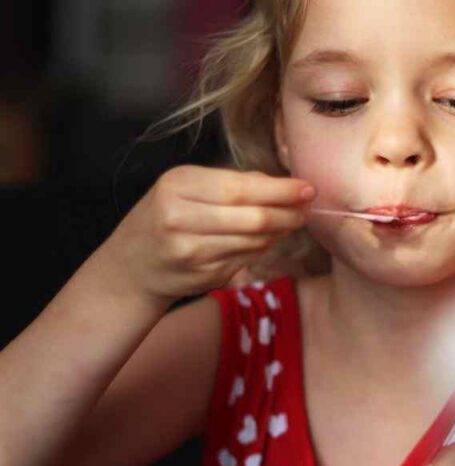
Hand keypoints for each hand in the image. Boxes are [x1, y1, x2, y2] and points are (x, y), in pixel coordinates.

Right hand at [97, 166, 313, 302]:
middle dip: (289, 214)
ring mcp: (191, 252)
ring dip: (279, 232)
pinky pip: (247, 259)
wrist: (130, 266)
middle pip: (254, 218)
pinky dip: (262, 249)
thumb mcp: (185, 188)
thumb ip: (230, 183)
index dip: (281, 190)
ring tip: (290, 222)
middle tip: (308, 209)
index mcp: (177, 186)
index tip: (308, 188)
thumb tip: (281, 184)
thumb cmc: (165, 216)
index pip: (241, 188)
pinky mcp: (203, 276)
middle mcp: (180, 219)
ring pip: (255, 241)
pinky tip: (265, 240)